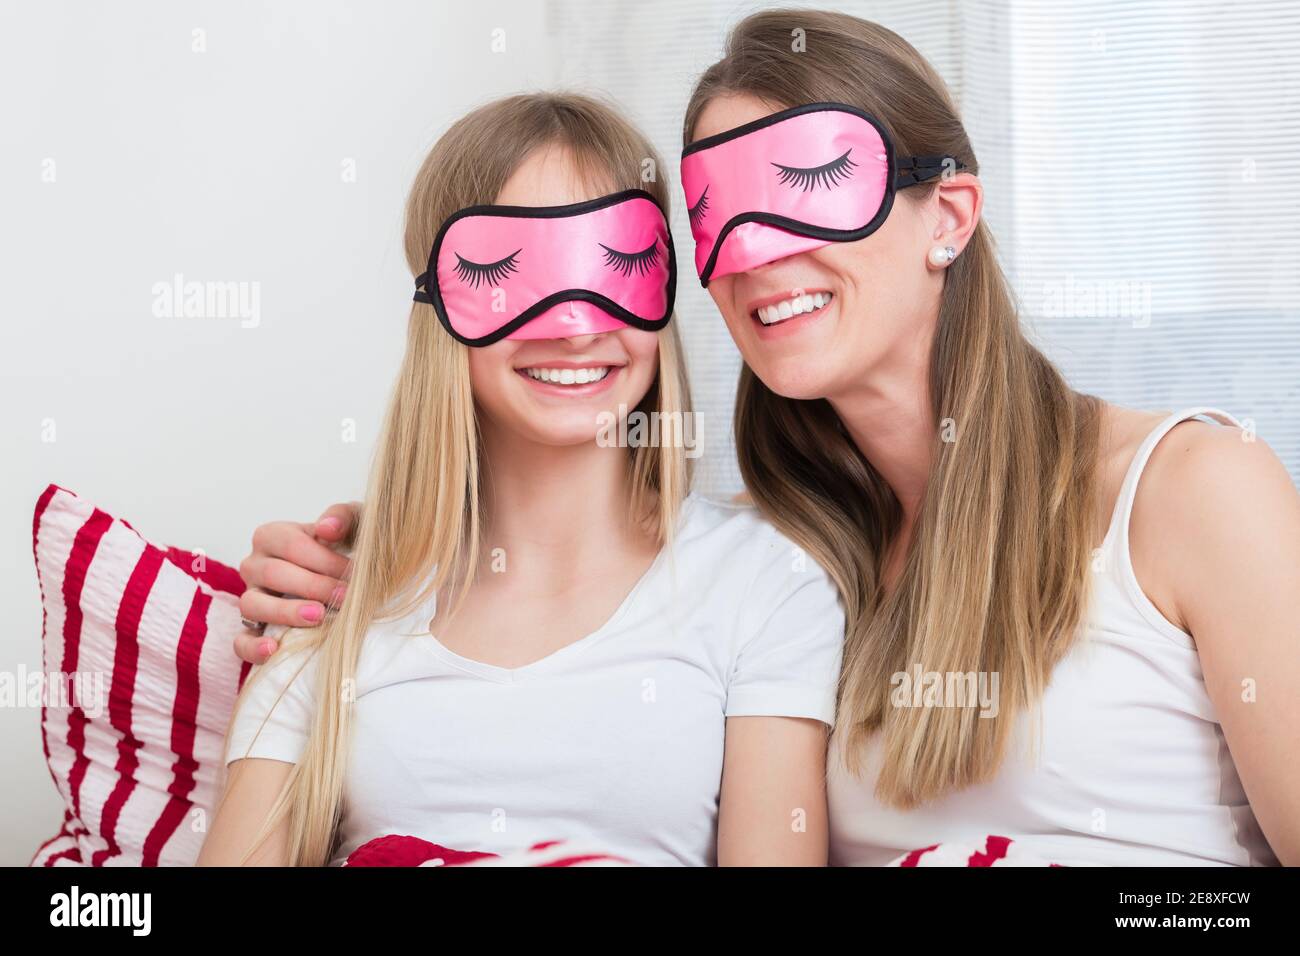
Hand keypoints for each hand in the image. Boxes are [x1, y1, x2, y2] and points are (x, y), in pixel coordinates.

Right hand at [233, 502, 358, 663]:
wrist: (343, 577)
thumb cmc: (344, 548)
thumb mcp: (351, 526)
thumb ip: (343, 517)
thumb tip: (327, 528)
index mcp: (272, 535)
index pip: (293, 544)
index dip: (325, 559)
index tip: (355, 572)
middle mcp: (254, 565)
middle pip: (274, 573)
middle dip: (314, 586)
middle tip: (345, 597)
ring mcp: (250, 597)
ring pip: (252, 604)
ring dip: (286, 612)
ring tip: (318, 617)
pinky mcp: (250, 628)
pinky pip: (241, 640)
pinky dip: (253, 647)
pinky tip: (274, 650)